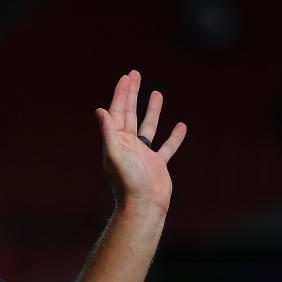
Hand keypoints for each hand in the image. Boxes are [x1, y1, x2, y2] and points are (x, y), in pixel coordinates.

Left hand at [94, 70, 185, 213]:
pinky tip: (181, 125)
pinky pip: (167, 146)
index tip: (127, 77)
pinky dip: (174, 136)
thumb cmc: (127, 182)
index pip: (118, 110)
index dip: (122, 93)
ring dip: (153, 109)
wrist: (144, 206)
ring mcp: (144, 153)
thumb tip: (100, 109)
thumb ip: (108, 132)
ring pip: (149, 126)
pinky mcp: (158, 163)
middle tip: (136, 74)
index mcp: (117, 140)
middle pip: (131, 113)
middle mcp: (129, 144)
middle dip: (133, 93)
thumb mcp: (115, 154)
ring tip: (157, 92)